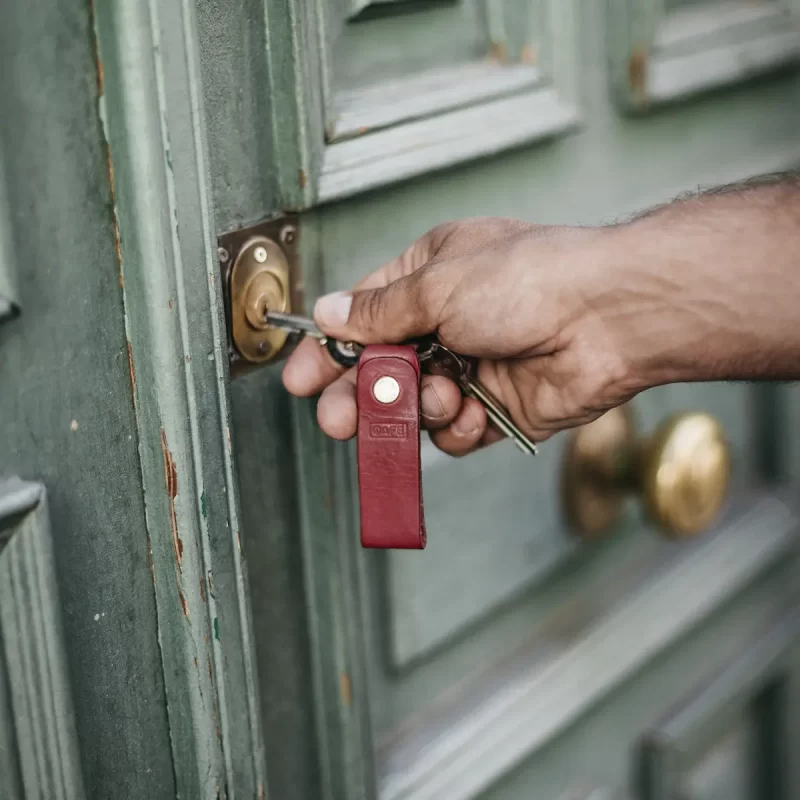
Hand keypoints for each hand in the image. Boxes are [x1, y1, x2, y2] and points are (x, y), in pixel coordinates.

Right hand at [282, 216, 650, 455]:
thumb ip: (379, 310)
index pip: (363, 317)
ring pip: (417, 405)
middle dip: (362, 395)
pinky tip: (475, 410)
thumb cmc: (531, 279)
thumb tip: (331, 313)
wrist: (607, 318)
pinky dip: (460, 427)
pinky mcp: (499, 406)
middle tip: (338, 420)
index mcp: (432, 276)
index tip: (300, 379)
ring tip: (441, 395)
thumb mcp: (438, 284)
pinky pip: (456, 431)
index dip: (329, 350)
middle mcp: (450, 321)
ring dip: (421, 407)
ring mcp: (474, 366)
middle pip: (385, 369)